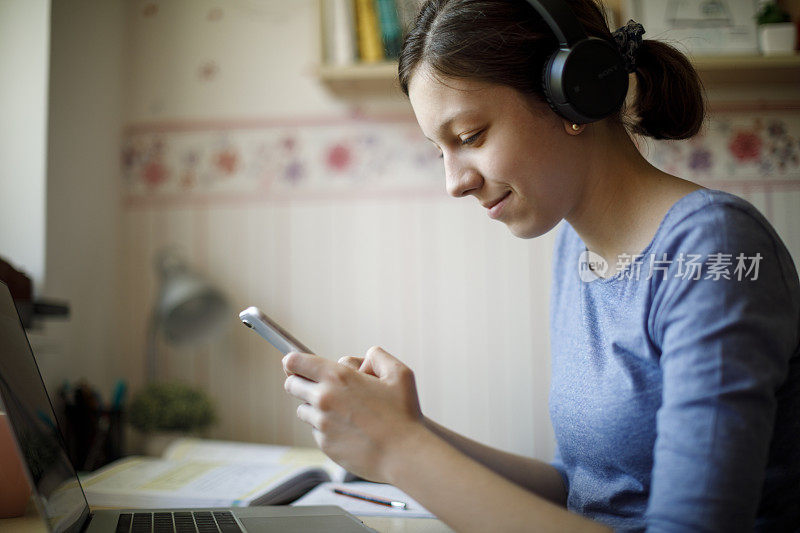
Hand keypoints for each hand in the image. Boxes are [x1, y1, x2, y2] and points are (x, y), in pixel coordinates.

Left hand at [283, 346, 423, 482]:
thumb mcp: (399, 373)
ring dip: (315, 406)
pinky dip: (325, 428)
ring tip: (341, 410)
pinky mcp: (324, 444)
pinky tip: (348, 429)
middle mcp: (323, 398)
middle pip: (292, 385)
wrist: (403, 454)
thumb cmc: (403, 414)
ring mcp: (321, 423)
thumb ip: (378, 357)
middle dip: (301, 382)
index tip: (293, 363)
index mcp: (337, 376)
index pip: (295, 362)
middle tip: (318, 385)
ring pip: (303, 409)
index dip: (292, 361)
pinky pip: (316, 431)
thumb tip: (364, 358)